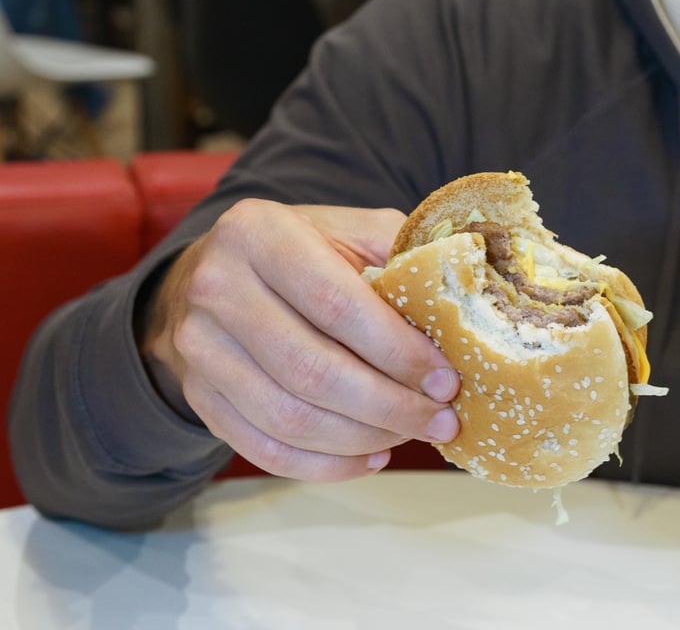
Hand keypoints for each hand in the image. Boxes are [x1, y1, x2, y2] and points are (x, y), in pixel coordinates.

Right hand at [140, 199, 459, 480]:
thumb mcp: (351, 231)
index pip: (336, 305)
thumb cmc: (304, 251)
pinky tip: (370, 456)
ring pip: (288, 419)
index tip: (446, 380)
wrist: (217, 271)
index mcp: (260, 234)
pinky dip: (325, 465)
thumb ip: (402, 257)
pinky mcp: (198, 395)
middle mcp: (217, 288)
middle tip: (441, 420)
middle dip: (389, 406)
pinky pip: (265, 449)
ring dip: (362, 439)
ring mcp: (199, 347)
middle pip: (311, 371)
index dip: (397, 351)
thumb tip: (464, 310)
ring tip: (410, 435)